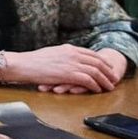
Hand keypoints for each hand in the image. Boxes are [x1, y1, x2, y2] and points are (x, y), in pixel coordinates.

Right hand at [0, 45, 122, 93]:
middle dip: (108, 71)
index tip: (108, 67)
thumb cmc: (32, 62)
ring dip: (104, 80)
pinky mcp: (69, 74)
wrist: (23, 64)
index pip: (91, 54)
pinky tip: (98, 90)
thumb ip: (62, 56)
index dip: (102, 61)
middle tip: (114, 78)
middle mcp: (73, 54)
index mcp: (69, 49)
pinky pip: (88, 80)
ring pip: (95, 71)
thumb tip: (67, 60)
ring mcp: (71, 63)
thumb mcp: (51, 54)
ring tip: (110, 86)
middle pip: (97, 62)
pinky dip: (95, 85)